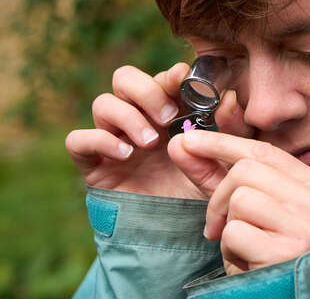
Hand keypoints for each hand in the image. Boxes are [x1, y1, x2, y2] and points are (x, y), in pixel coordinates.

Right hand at [65, 63, 251, 197]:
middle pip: (124, 78)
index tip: (184, 80)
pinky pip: (78, 139)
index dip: (170, 75)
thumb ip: (229, 130)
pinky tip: (126, 154)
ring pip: (102, 103)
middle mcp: (137, 119)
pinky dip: (99, 139)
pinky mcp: (93, 163)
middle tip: (168, 117)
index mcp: (167, 111)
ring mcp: (113, 139)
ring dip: (127, 116)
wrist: (175, 234)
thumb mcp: (221, 160)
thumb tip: (231, 97)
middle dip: (146, 90)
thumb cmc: (197, 190)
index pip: (160, 78)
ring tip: (151, 142)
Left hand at [168, 130, 309, 274]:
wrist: (278, 293)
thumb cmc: (262, 250)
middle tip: (217, 225)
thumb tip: (180, 142)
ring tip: (241, 244)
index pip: (264, 152)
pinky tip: (247, 260)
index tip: (187, 140)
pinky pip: (235, 231)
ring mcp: (306, 224)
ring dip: (226, 224)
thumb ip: (213, 173)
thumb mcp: (239, 207)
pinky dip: (229, 248)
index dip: (221, 144)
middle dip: (219, 198)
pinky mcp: (288, 250)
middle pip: (246, 170)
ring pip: (240, 197)